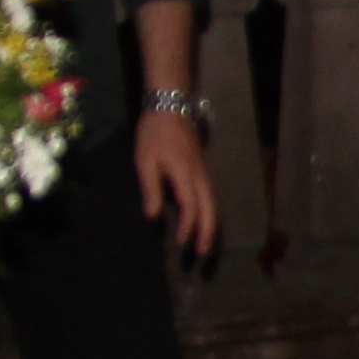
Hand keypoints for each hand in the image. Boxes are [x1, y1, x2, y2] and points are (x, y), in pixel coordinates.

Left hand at [133, 107, 219, 252]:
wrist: (170, 104)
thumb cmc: (154, 132)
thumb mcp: (145, 160)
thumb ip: (151, 189)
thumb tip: (154, 217)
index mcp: (185, 174)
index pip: (191, 207)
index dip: (187, 227)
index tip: (180, 243)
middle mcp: (199, 175)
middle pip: (210, 208)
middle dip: (208, 232)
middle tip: (203, 253)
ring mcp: (202, 170)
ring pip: (212, 202)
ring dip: (210, 223)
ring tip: (205, 241)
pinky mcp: (201, 167)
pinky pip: (209, 194)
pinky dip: (208, 211)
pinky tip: (202, 217)